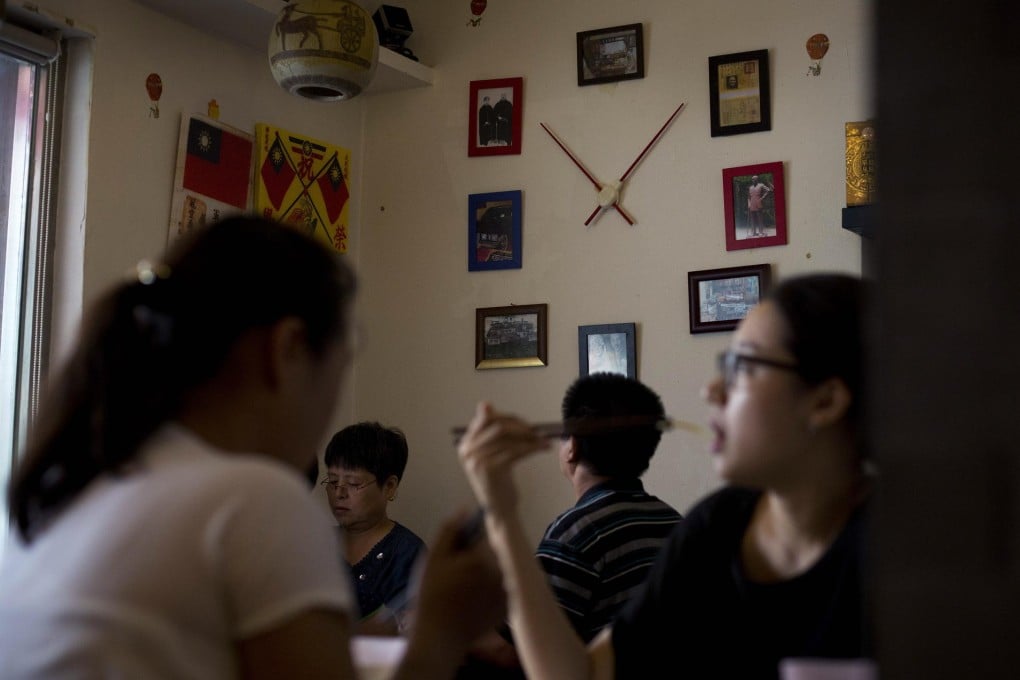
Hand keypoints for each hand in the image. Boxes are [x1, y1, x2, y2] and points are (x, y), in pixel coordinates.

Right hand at [405, 509, 506, 652]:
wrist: (439, 637)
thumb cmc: (431, 596)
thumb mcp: (434, 558)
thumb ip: (451, 530)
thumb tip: (466, 509)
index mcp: (484, 556)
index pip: (486, 531)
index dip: (471, 537)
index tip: (460, 546)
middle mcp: (502, 571)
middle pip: (495, 551)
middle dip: (480, 554)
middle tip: (458, 570)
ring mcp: (507, 591)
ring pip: (499, 569)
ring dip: (488, 570)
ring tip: (464, 586)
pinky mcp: (508, 606)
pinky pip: (503, 588)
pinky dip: (492, 588)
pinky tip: (473, 599)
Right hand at [457, 402, 551, 519]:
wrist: (500, 509)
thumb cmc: (498, 480)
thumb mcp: (491, 454)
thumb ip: (489, 432)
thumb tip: (484, 403)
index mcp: (465, 443)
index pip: (487, 419)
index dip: (509, 419)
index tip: (527, 425)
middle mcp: (467, 450)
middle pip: (499, 426)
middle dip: (522, 427)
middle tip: (539, 432)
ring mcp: (477, 460)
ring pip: (510, 438)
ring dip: (531, 438)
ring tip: (545, 440)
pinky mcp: (491, 469)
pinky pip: (516, 451)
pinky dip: (533, 447)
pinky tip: (544, 448)